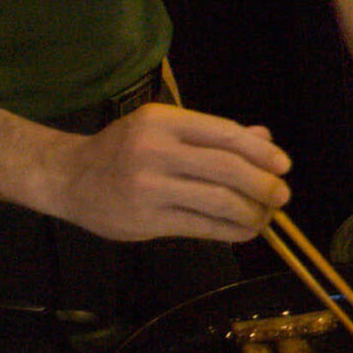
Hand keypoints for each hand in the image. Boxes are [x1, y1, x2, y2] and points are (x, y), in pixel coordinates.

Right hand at [53, 103, 291, 243]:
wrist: (68, 177)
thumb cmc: (123, 150)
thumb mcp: (163, 130)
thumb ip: (212, 135)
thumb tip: (265, 140)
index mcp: (163, 121)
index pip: (226, 134)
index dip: (261, 152)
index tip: (283, 165)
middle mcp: (155, 150)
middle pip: (227, 168)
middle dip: (263, 185)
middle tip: (281, 196)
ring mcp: (148, 187)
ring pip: (218, 200)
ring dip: (252, 212)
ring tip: (265, 216)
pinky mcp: (145, 220)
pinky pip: (201, 226)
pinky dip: (231, 230)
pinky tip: (244, 230)